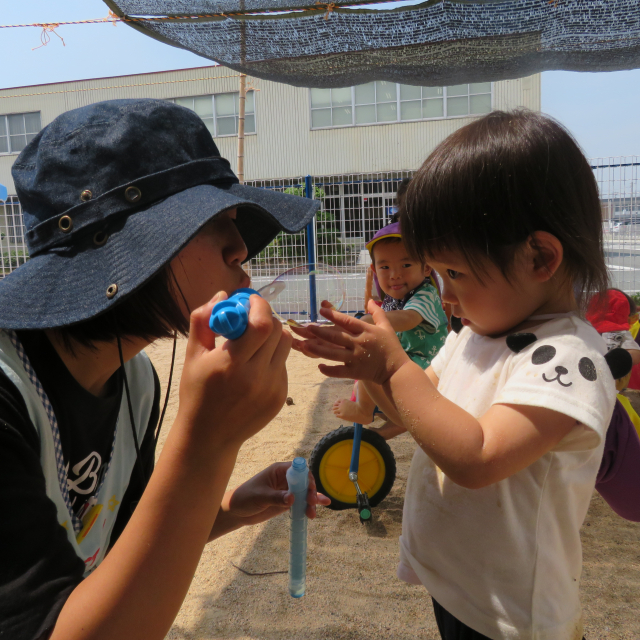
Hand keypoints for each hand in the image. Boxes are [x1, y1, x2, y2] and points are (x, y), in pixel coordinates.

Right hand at [177, 292, 291, 447]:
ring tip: (253, 343)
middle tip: (251, 319)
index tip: (250, 302)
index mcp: (232, 363)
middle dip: (266, 318)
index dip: (259, 306)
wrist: (209, 437)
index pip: (261, 324)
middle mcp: (257, 376)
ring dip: (272, 336)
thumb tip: (223, 295)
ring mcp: (272, 388)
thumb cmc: (197, 393)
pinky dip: (272, 358)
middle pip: (278, 331)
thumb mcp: (192, 356)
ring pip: (285, 346)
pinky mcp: (280, 396)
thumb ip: (203, 320)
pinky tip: (254, 367)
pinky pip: (283, 365)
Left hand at [209, 462, 330, 539]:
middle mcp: (285, 479)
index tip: (310, 488)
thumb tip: (292, 498)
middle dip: (310, 491)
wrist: (236, 511)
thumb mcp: (260, 497)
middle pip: (304, 482)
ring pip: (304, 493)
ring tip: (312, 514)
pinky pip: (300, 503)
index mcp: (279, 471)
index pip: (298, 470)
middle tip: (311, 503)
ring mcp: (287, 491)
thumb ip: (276, 497)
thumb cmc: (245, 497)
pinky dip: (308, 506)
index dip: (306, 477)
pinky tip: (316, 511)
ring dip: (311, 502)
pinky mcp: (287, 502)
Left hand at [292, 300, 410, 383]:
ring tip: (305, 345)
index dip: (334, 315)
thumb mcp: (387, 327)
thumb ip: (377, 313)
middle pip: (337, 337)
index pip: (347, 321)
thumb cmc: (391, 347)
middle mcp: (359, 344)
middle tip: (308, 327)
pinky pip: (338, 371)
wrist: (396, 371)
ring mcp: (356, 359)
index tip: (321, 311)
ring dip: (318, 350)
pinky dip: (328, 370)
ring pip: (333, 354)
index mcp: (366, 331)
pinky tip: (319, 367)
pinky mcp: (355, 372)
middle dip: (321, 332)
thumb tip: (370, 299)